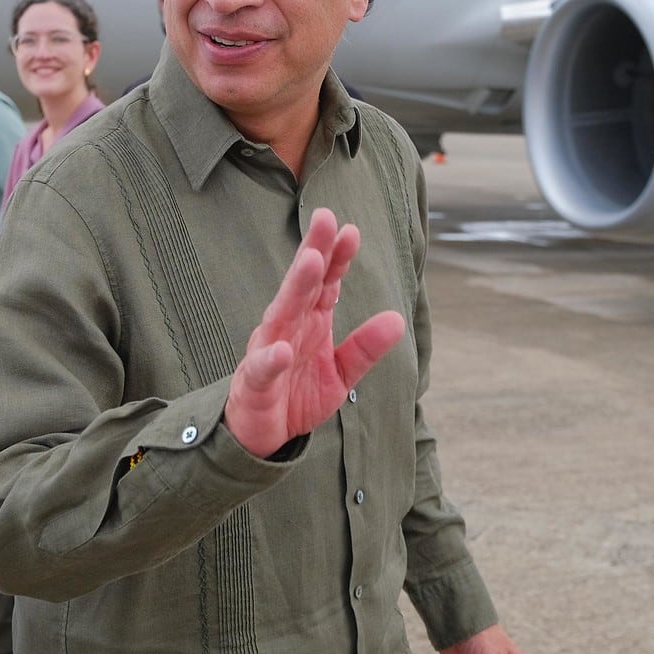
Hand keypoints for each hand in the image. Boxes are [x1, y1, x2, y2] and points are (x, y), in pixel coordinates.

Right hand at [224, 208, 404, 458]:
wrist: (260, 434)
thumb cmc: (296, 395)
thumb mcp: (341, 372)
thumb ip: (365, 346)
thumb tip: (398, 318)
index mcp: (310, 321)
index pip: (326, 283)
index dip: (338, 257)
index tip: (351, 230)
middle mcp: (288, 328)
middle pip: (302, 284)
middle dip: (314, 251)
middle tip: (325, 218)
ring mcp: (268, 351)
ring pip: (281, 314)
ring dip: (295, 288)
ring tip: (310, 261)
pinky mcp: (255, 384)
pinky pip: (262, 369)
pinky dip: (269, 359)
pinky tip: (280, 350)